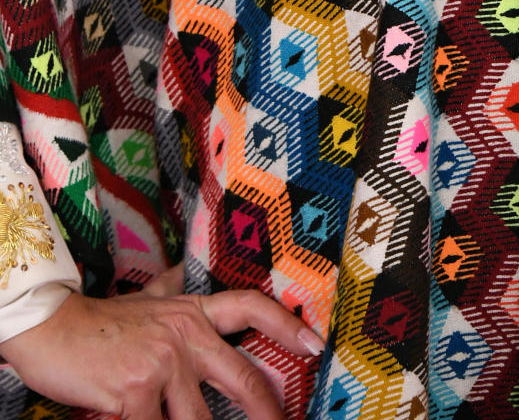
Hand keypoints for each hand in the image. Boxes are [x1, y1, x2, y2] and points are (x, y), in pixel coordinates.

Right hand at [0, 283, 321, 419]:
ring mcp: (162, 364)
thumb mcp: (147, 298)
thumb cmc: (103, 322)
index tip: (314, 343)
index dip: (285, 324)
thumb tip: (189, 265)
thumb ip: (173, 287)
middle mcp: (184, 335)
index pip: (249, 307)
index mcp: (191, 312)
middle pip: (241, 377)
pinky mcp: (135, 393)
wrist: (52, 330)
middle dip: (267, 410)